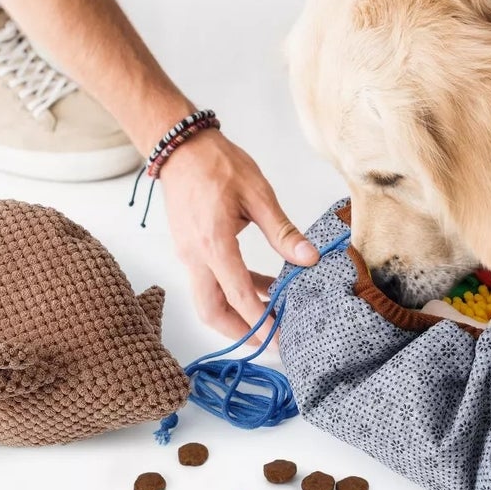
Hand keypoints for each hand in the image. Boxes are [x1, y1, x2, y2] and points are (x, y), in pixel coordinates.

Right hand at [159, 129, 318, 341]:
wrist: (181, 147)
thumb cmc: (217, 164)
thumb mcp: (257, 194)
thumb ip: (283, 232)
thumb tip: (309, 259)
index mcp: (213, 243)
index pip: (237, 295)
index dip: (260, 322)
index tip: (279, 340)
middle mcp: (195, 256)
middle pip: (212, 310)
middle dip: (240, 332)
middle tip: (271, 342)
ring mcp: (188, 254)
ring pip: (209, 299)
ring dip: (237, 312)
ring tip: (273, 315)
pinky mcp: (189, 249)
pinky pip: (209, 281)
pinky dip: (233, 291)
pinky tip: (262, 285)